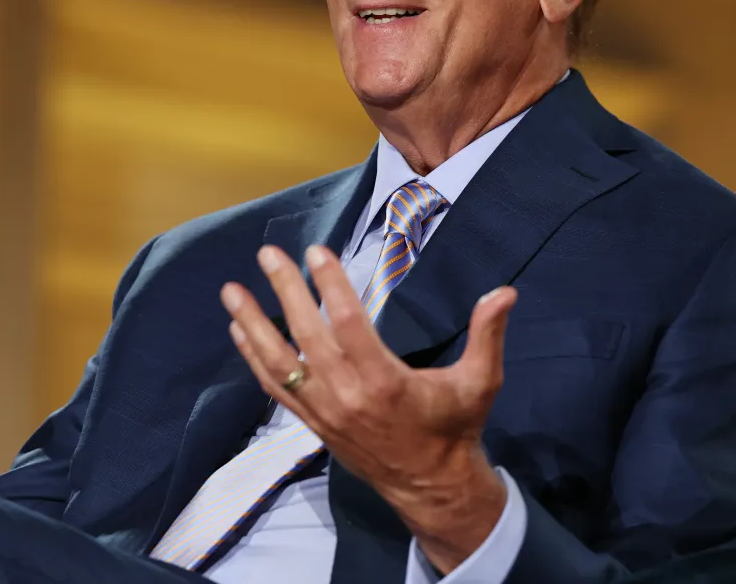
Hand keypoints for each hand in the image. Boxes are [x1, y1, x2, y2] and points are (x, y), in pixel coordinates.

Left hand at [221, 243, 516, 572]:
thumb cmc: (455, 426)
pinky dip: (253, 358)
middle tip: (268, 253)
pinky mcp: (313, 422)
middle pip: (308, 336)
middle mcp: (348, 395)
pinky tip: (238, 329)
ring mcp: (325, 411)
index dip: (331, 285)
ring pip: (279, 363)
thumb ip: (488, 335)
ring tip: (231, 290)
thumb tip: (505, 292)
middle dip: (285, 292)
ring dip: (252, 325)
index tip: (316, 251)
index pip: (350, 324)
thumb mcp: (480, 382)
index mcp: (385, 382)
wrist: (432, 485)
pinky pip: (275, 388)